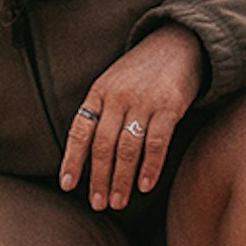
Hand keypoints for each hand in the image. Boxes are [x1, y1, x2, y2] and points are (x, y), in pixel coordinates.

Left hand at [63, 23, 207, 208]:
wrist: (178, 42)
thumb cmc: (142, 71)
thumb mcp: (113, 83)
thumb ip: (101, 112)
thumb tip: (88, 154)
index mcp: (99, 92)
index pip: (80, 130)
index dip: (72, 159)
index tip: (67, 186)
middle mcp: (118, 96)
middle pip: (103, 145)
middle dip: (99, 178)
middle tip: (98, 204)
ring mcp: (144, 101)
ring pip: (127, 148)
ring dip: (122, 179)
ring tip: (118, 201)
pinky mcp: (169, 105)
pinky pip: (157, 142)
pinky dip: (150, 167)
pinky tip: (145, 185)